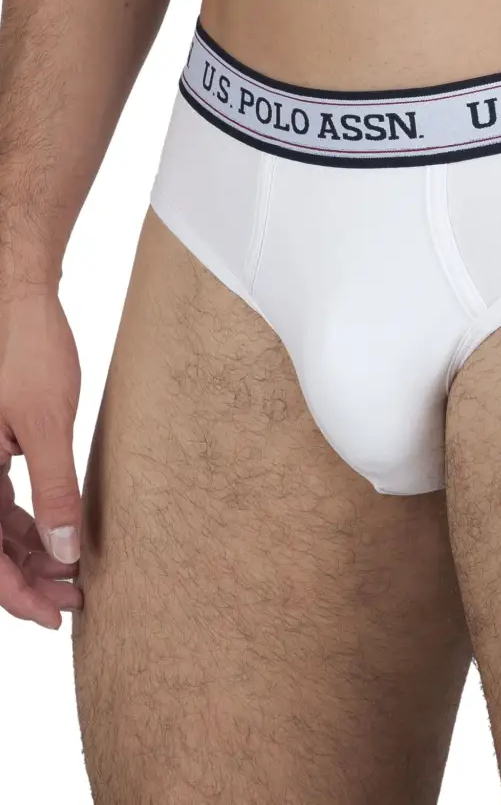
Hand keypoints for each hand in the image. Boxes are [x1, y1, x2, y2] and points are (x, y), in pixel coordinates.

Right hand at [0, 287, 83, 629]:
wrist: (21, 303)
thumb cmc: (29, 352)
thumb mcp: (47, 426)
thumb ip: (55, 490)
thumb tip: (64, 549)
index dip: (17, 594)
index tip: (53, 616)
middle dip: (30, 579)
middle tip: (75, 600)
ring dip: (32, 554)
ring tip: (73, 574)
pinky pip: (3, 502)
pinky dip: (30, 523)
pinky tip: (58, 536)